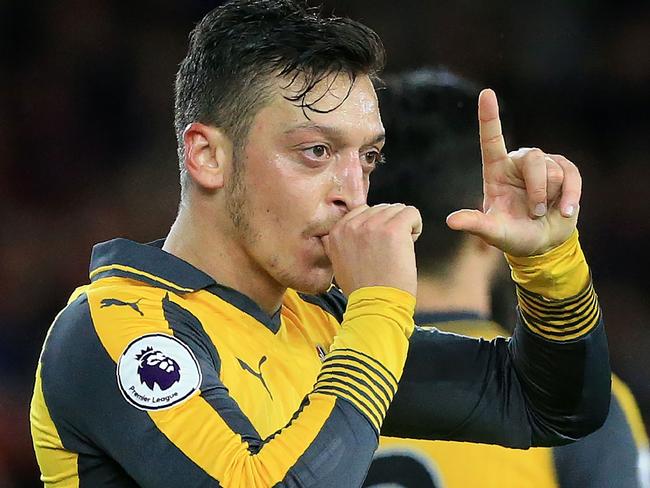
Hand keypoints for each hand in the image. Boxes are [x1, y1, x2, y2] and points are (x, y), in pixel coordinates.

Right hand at [321, 203, 421, 296]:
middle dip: (389, 225)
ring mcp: (372, 225)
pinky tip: (411, 244)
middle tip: (390, 251)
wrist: (375, 306)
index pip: (363, 211)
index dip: (375, 227)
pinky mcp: (393, 229)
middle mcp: (352, 225)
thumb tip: (358, 226)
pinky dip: (416, 226)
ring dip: (403, 227)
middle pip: (381, 209)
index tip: (377, 247)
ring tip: (399, 250)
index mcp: (337, 231)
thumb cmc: (363, 289)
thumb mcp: (339, 261)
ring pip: (397, 209)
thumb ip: (344, 240)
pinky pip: (411, 212)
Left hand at [446, 89, 580, 255]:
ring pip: (553, 169)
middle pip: (532, 159)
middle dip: (538, 190)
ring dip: (550, 196)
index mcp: (495, 171)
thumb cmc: (513, 236)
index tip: (486, 93)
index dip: (489, 117)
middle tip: (534, 212)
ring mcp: (542, 164)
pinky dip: (571, 196)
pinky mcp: (565, 170)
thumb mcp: (492, 232)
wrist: (542, 245)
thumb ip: (474, 225)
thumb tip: (451, 221)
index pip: (491, 140)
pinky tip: (565, 211)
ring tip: (543, 212)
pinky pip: (572, 175)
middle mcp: (517, 162)